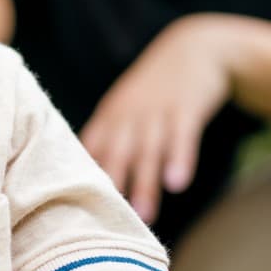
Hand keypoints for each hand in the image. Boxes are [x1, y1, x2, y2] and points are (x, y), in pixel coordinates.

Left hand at [80, 14, 232, 221]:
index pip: (90, 149)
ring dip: (145, 183)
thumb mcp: (127, 108)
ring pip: (148, 149)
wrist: (196, 46)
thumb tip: (86, 179)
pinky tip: (177, 183)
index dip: (81, 176)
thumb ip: (109, 141)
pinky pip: (182, 135)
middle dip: (110, 187)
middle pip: (116, 153)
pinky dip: (180, 158)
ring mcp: (158, 109)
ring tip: (143, 216)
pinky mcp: (187, 106)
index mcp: (111, 116)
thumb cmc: (156, 89)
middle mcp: (129, 114)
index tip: (74, 209)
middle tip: (105, 224)